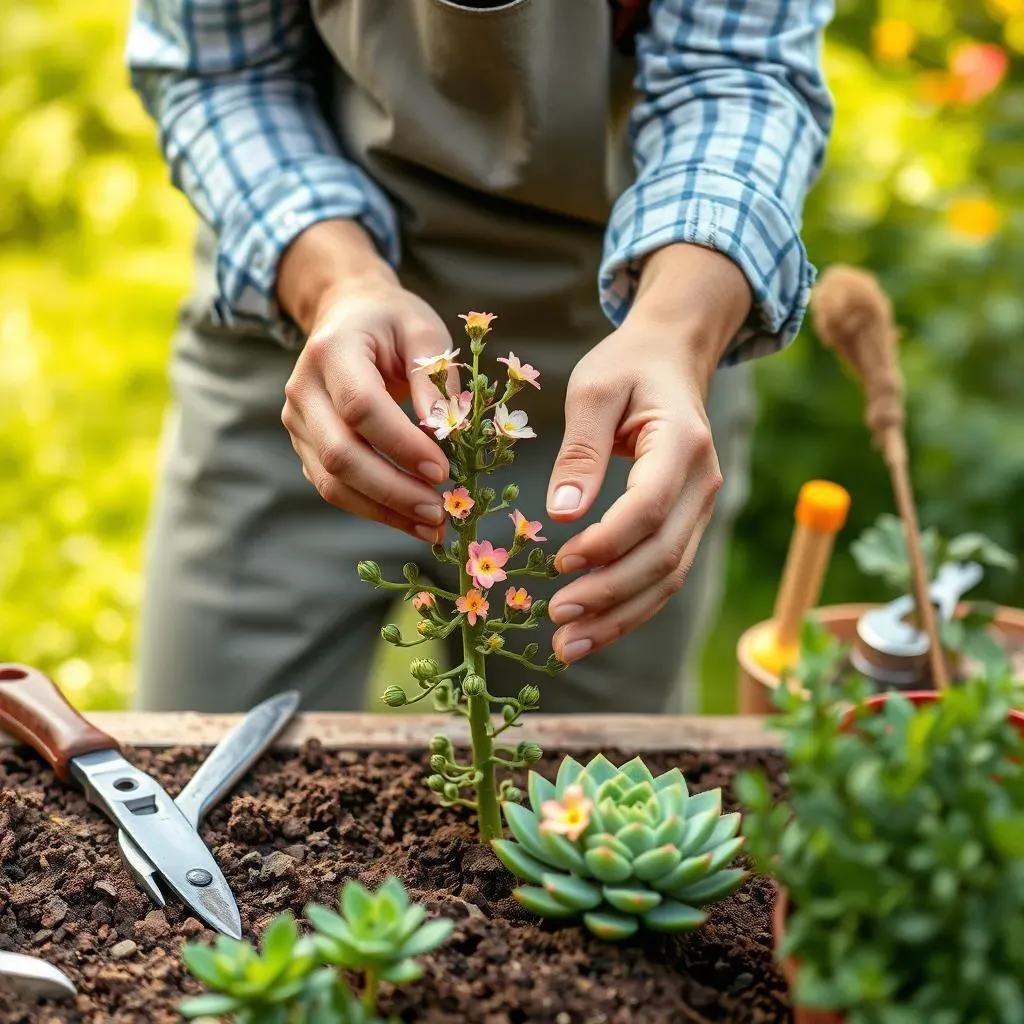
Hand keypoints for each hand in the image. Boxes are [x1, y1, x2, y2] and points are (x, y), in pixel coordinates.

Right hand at [278, 221, 456, 541]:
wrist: (347, 315)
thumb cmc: (392, 322)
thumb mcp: (423, 331)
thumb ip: (434, 378)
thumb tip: (447, 432)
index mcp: (332, 350)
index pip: (361, 406)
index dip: (401, 443)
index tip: (443, 470)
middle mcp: (304, 389)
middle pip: (341, 453)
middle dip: (393, 490)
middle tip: (440, 512)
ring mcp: (298, 422)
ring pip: (333, 481)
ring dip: (385, 510)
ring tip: (433, 526)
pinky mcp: (305, 447)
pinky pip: (335, 488)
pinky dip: (374, 509)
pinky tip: (413, 519)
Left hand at [545, 244, 752, 663]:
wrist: (673, 358)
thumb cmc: (627, 367)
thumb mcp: (593, 390)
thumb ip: (579, 450)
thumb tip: (561, 515)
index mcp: (683, 443)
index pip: (651, 507)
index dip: (608, 542)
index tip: (560, 563)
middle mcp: (704, 482)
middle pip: (663, 555)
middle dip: (610, 595)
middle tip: (558, 621)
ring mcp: (702, 508)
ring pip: (668, 577)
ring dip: (620, 617)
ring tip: (569, 647)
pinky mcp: (687, 523)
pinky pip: (664, 575)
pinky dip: (630, 608)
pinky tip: (593, 631)